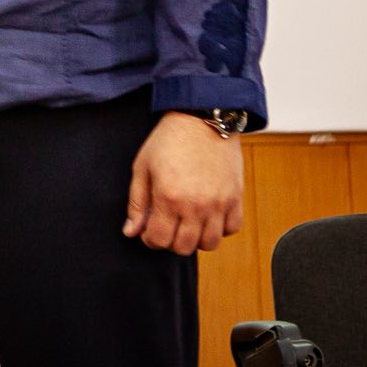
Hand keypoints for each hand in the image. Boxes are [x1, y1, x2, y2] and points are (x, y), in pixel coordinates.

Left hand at [124, 112, 244, 254]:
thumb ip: (136, 202)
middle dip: (170, 241)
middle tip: (167, 225)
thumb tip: (130, 231)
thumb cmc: (169, 140)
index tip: (149, 229)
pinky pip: (231, 229)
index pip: (159, 240)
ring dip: (196, 238)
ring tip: (187, 222)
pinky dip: (220, 229)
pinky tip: (208, 215)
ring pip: (209, 244)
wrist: (201, 118)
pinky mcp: (235, 197)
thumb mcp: (142, 167)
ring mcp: (219, 203)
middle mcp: (196, 205)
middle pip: (183, 247)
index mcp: (169, 197)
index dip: (150, 239)